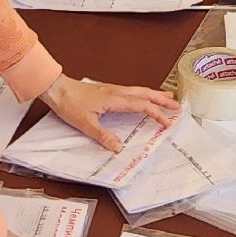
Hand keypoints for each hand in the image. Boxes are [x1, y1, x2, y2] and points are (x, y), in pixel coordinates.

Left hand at [39, 75, 178, 150]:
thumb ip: (103, 136)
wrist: (58, 89)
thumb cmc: (70, 103)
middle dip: (163, 100)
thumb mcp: (86, 123)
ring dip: (155, 94)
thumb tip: (118, 147)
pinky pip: (132, 90)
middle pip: (145, 94)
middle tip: (178, 106)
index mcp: (115, 99)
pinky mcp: (108, 90)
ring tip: (168, 97)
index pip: (142, 106)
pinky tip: (143, 96)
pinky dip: (143, 93)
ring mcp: (113, 89)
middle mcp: (117, 92)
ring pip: (140, 90)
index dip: (157, 114)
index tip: (167, 123)